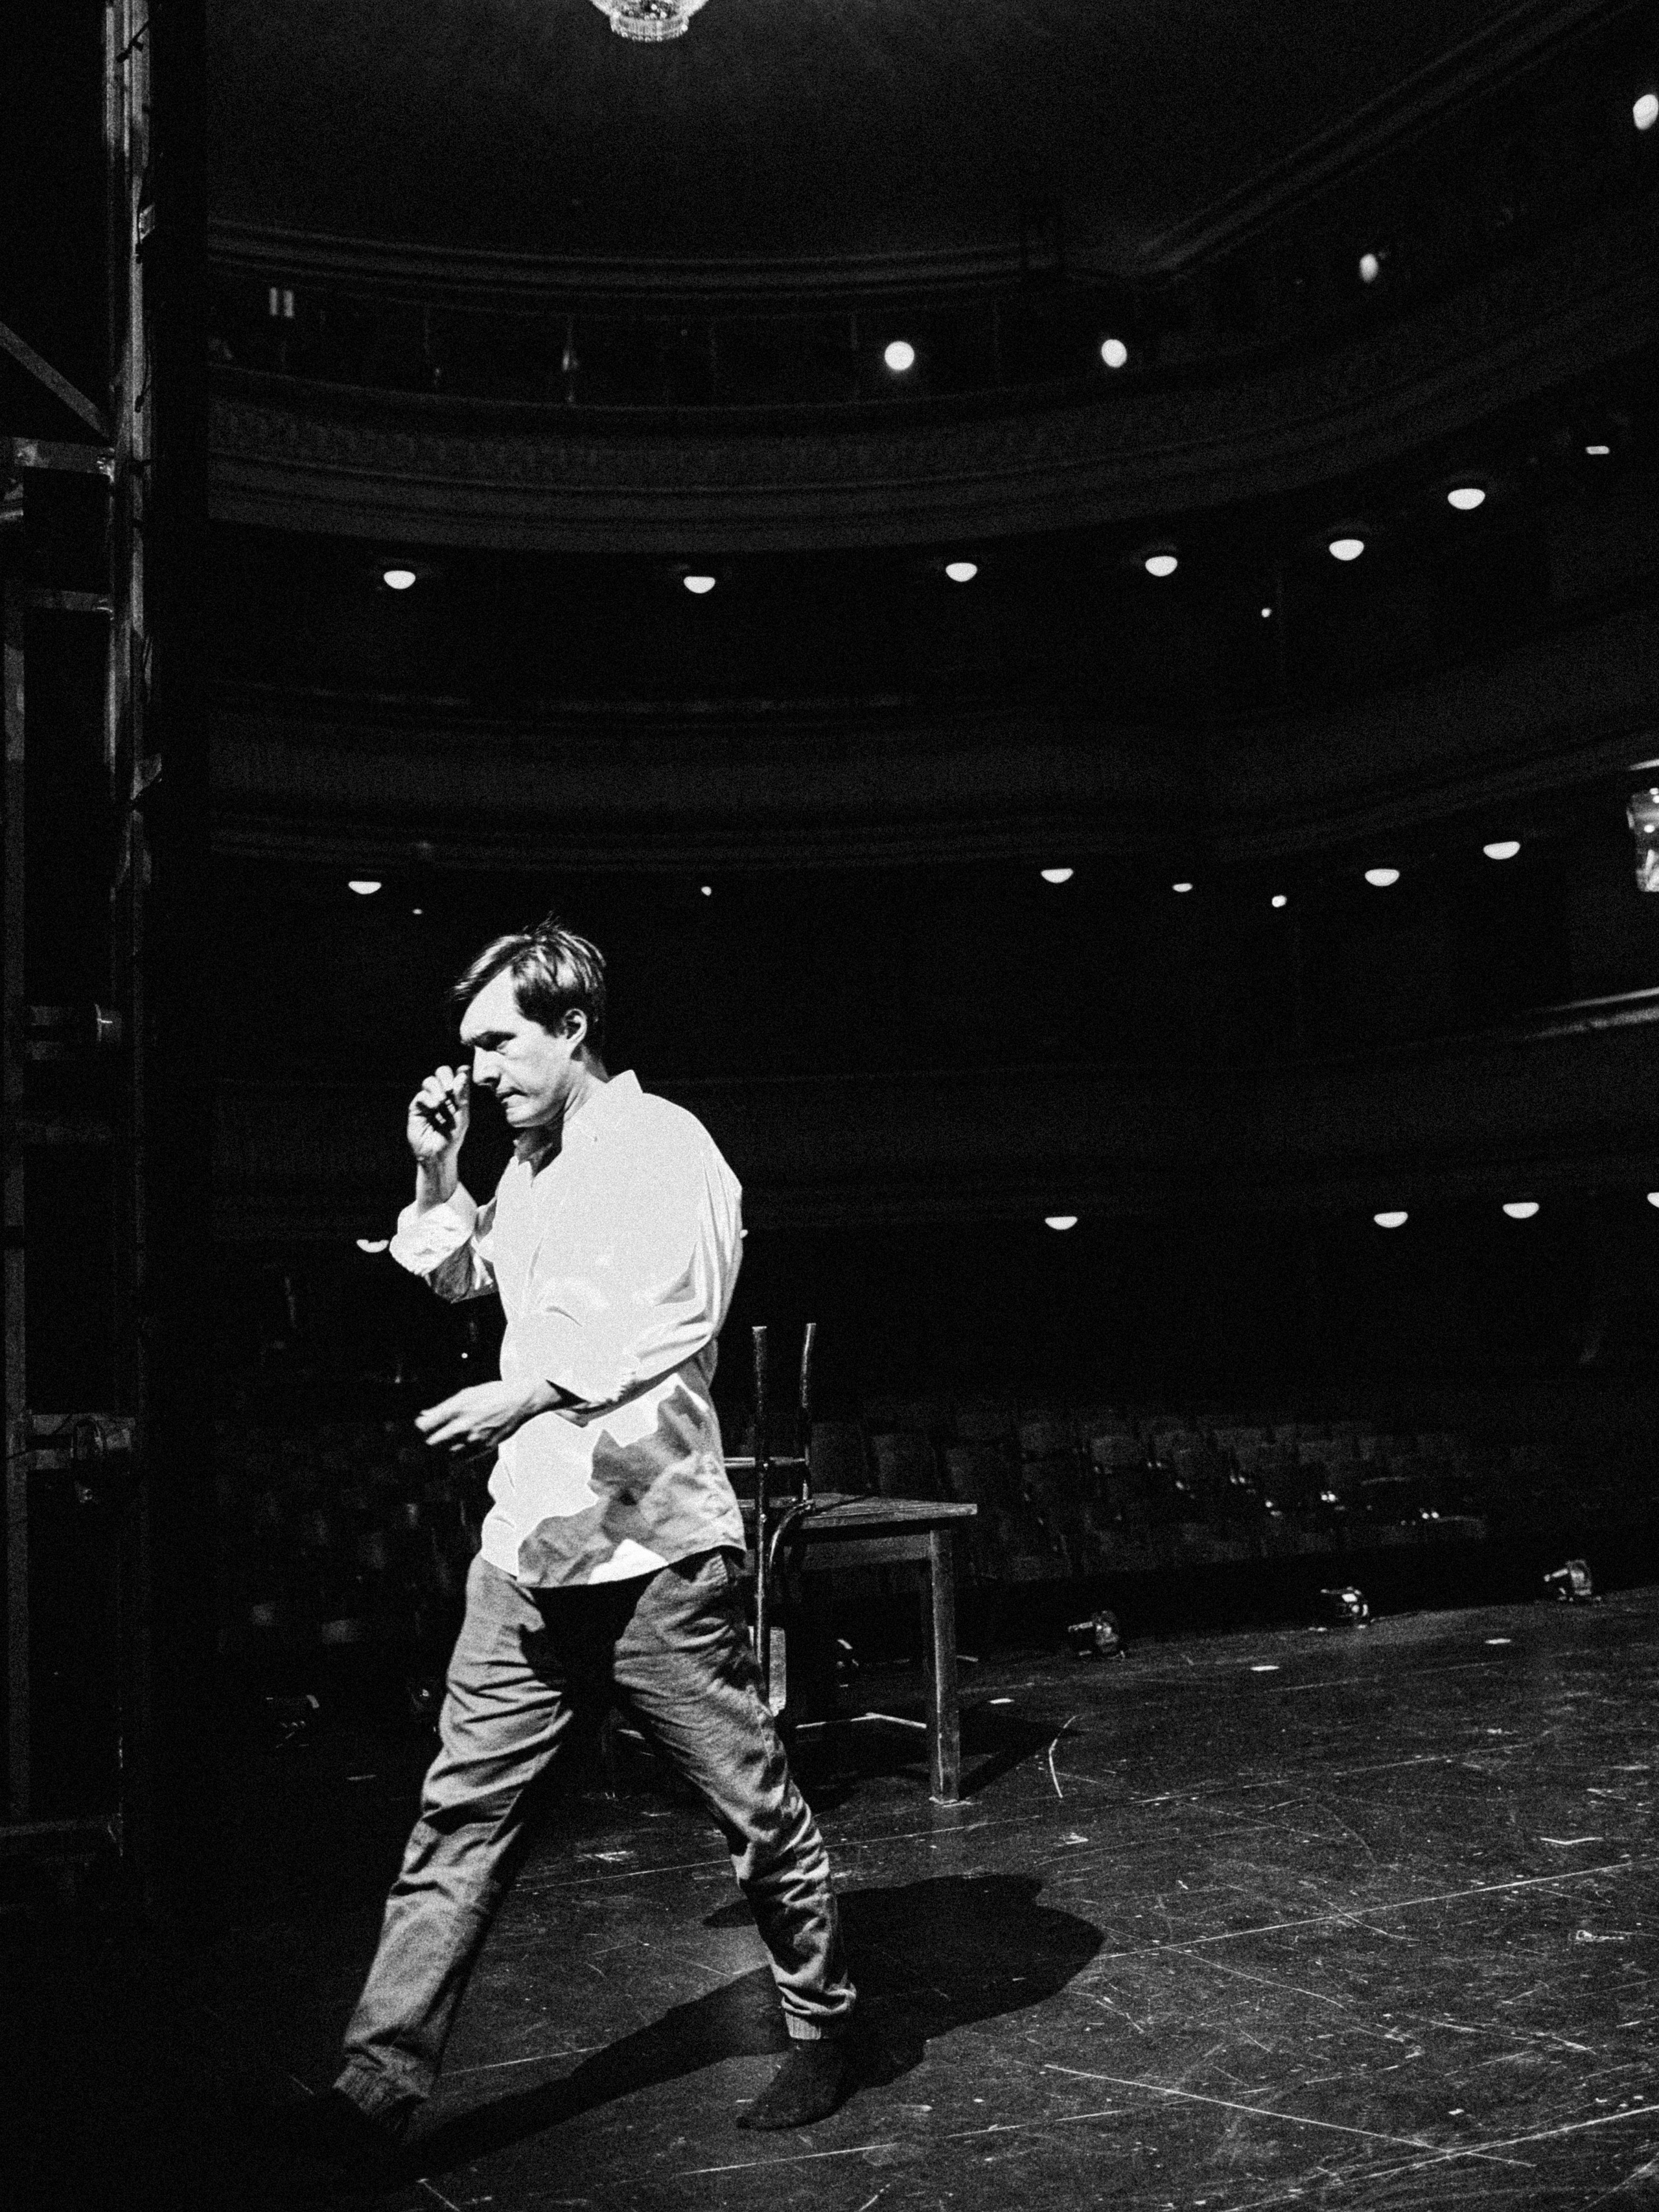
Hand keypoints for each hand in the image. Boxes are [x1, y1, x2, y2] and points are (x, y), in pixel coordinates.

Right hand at [407, 1065, 470, 1165]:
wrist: (436, 1156)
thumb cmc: (452, 1139)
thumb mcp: (462, 1119)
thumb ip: (462, 1097)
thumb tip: (462, 1075)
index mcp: (456, 1097)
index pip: (458, 1076)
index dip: (461, 1071)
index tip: (464, 1071)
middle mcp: (442, 1096)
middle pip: (442, 1072)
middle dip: (446, 1077)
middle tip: (450, 1090)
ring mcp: (428, 1101)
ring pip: (430, 1081)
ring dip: (437, 1088)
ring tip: (441, 1102)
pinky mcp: (416, 1108)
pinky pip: (421, 1095)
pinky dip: (428, 1098)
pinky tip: (434, 1107)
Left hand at [415, 1378, 551, 1455]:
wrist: (519, 1402)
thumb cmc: (492, 1394)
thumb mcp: (467, 1394)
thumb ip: (444, 1407)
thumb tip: (424, 1415)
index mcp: (457, 1408)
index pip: (425, 1425)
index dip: (420, 1427)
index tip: (421, 1426)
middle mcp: (463, 1425)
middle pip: (432, 1443)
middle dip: (428, 1440)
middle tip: (430, 1437)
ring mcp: (474, 1439)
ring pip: (446, 1454)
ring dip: (442, 1450)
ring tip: (444, 1443)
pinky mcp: (484, 1448)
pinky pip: (462, 1459)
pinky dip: (455, 1455)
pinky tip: (458, 1446)